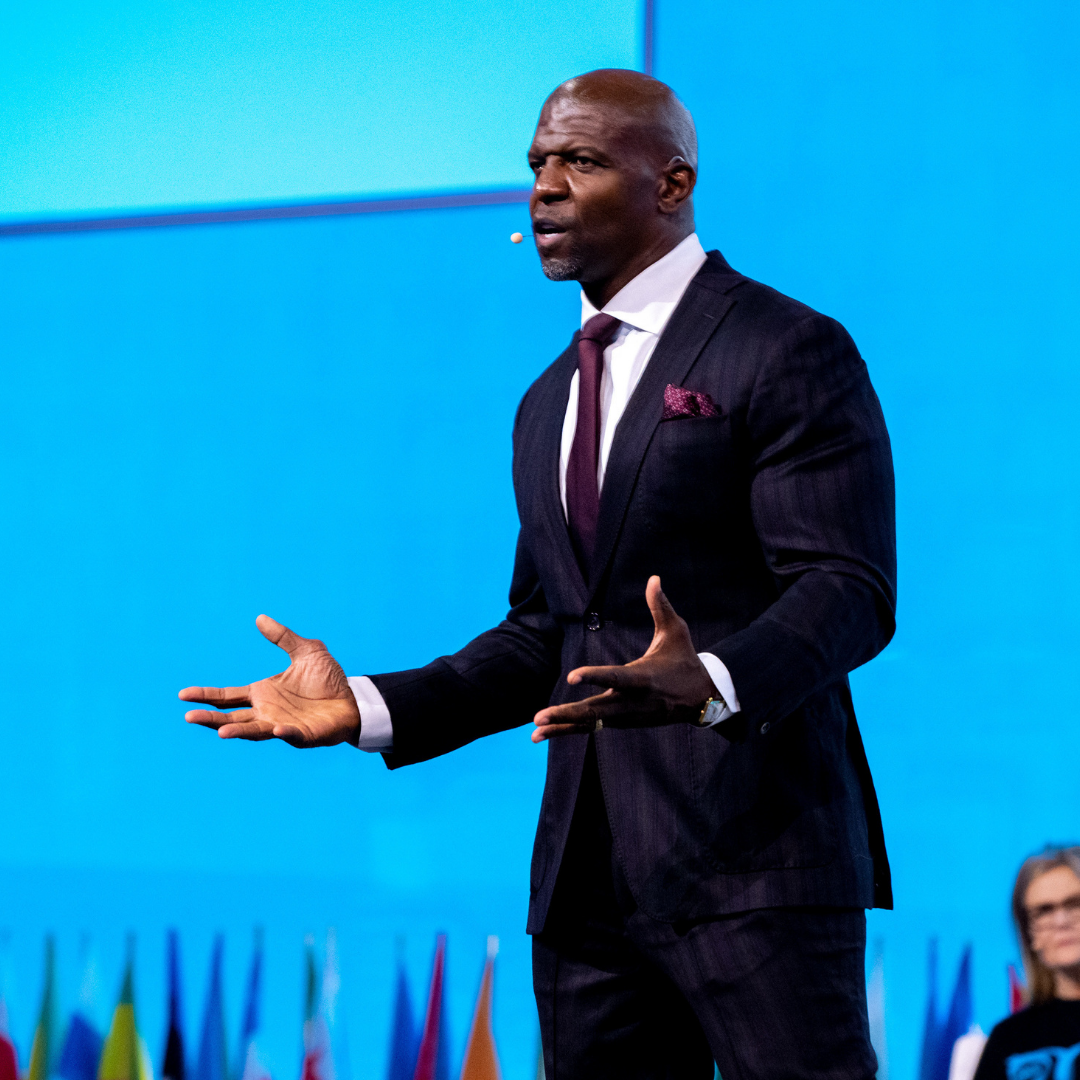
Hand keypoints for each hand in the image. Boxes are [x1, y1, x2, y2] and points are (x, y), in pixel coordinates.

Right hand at [179, 616, 360, 747]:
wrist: (353, 699)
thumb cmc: (328, 679)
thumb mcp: (306, 651)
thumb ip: (283, 637)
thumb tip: (260, 617)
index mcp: (262, 694)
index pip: (227, 697)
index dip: (206, 696)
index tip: (183, 695)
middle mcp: (266, 712)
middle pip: (232, 717)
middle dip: (211, 719)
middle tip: (189, 717)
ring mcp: (282, 726)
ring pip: (255, 731)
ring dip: (239, 731)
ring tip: (222, 732)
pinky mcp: (303, 735)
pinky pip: (291, 736)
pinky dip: (283, 734)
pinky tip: (275, 729)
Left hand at [532, 575, 715, 741]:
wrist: (702, 698)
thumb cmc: (684, 660)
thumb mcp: (676, 632)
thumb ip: (660, 606)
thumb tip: (653, 578)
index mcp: (644, 678)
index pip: (615, 677)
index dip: (594, 676)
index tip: (571, 676)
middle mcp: (632, 702)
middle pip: (596, 711)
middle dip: (567, 714)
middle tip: (539, 717)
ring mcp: (627, 716)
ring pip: (591, 723)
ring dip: (562, 726)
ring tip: (534, 732)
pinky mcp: (622, 722)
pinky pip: (593, 727)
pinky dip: (570, 730)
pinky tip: (544, 733)